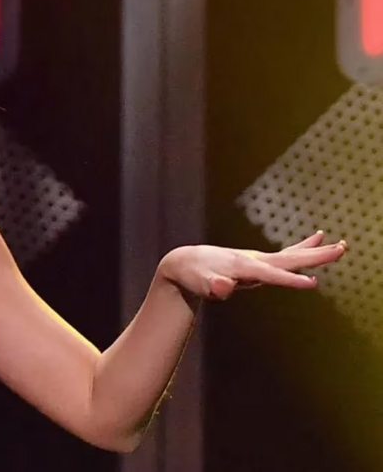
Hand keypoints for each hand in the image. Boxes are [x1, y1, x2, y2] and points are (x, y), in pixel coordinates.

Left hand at [157, 232, 346, 299]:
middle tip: (341, 249)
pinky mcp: (257, 261)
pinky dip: (300, 249)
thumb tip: (223, 288)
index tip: (313, 283)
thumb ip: (213, 286)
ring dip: (314, 251)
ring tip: (339, 244)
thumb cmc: (193, 275)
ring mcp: (257, 259)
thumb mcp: (200, 283)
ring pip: (291, 255)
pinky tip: (317, 240)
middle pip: (289, 259)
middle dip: (314, 256)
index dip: (290, 280)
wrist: (186, 262)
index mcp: (243, 267)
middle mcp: (253, 260)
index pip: (271, 275)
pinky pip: (284, 255)